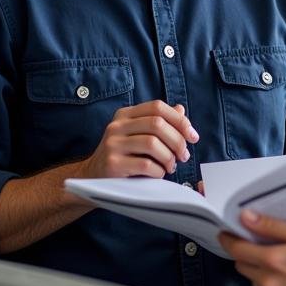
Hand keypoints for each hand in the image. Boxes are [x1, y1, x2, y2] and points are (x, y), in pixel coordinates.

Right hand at [77, 101, 198, 179]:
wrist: (92, 178)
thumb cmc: (123, 157)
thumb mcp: (138, 136)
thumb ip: (158, 123)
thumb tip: (181, 110)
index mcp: (124, 115)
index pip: (157, 107)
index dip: (179, 120)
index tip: (193, 136)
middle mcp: (116, 126)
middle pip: (157, 124)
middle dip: (178, 140)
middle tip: (184, 155)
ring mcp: (112, 144)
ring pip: (153, 144)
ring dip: (169, 157)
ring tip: (171, 166)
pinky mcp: (112, 164)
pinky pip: (146, 165)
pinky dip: (159, 171)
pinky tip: (159, 174)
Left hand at [220, 211, 285, 285]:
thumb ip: (272, 227)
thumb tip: (247, 218)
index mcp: (273, 260)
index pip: (236, 249)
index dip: (230, 239)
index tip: (229, 233)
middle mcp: (269, 283)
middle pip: (242, 265)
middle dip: (248, 254)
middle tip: (265, 245)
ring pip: (254, 281)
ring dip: (260, 271)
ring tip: (285, 263)